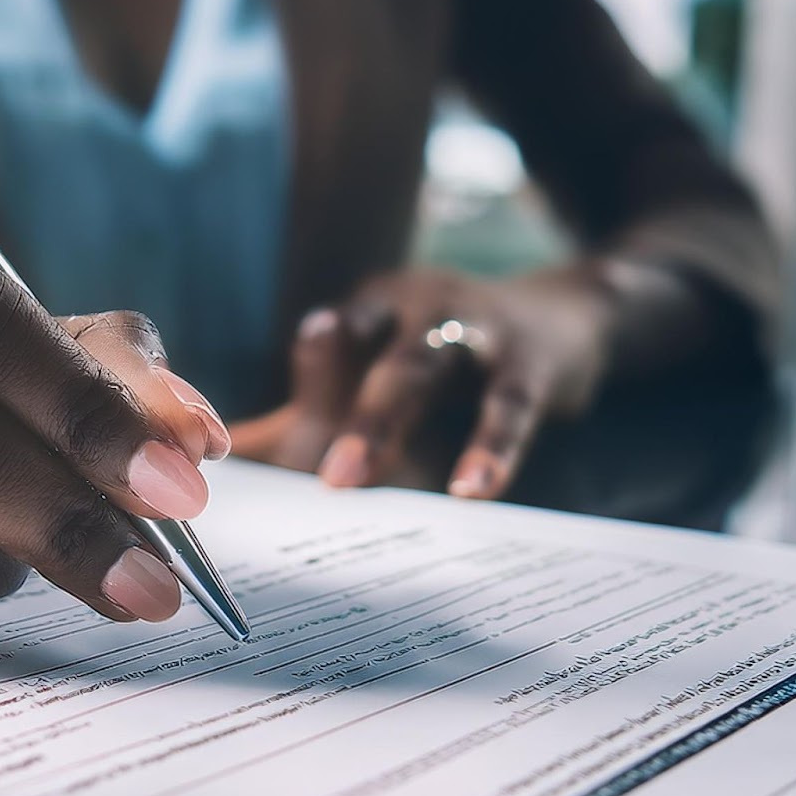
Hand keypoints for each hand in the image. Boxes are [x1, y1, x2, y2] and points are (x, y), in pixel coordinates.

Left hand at [230, 266, 616, 499]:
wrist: (571, 320)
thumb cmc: (452, 360)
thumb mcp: (386, 367)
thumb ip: (311, 408)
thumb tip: (224, 459)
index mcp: (371, 309)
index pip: (321, 341)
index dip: (271, 392)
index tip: (236, 432)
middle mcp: (412, 305)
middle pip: (362, 352)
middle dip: (321, 407)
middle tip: (289, 469)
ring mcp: (471, 324)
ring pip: (417, 367)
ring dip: (376, 421)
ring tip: (345, 480)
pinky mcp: (530, 360)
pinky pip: (506, 404)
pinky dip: (489, 446)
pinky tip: (471, 489)